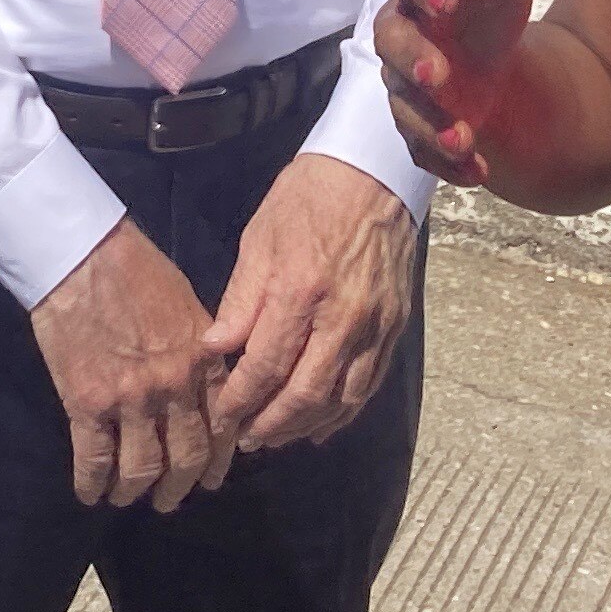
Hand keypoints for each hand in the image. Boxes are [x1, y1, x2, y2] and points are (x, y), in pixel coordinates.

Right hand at [27, 219, 223, 512]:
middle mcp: (175, 387)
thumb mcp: (190, 306)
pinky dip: (92, 484)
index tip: (210, 479)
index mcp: (204, 360)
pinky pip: (94, 460)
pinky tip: (89, 493)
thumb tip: (210, 388)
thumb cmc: (136, 270)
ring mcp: (132, 398)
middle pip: (186, 458)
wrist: (81, 253)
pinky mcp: (88, 402)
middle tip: (168, 500)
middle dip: (178, 487)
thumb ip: (204, 351)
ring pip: (142, 468)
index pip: (223, 427)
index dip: (217, 462)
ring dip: (134, 491)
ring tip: (125, 498)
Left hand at [201, 154, 417, 453]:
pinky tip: (321, 424)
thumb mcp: (259, 239)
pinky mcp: (394, 328)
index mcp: (300, 291)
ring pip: (340, 400)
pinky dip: (343, 413)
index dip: (241, 399)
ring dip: (305, 427)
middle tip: (245, 439)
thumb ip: (240, 300)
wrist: (373, 172)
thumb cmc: (306, 199)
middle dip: (271, 425)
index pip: (265, 365)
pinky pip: (368, 385)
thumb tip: (215, 348)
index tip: (222, 415)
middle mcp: (342, 318)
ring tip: (276, 436)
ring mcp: (374, 326)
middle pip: (305, 395)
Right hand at [374, 0, 571, 184]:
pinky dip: (446, 161)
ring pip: (404, 103)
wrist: (489, 63)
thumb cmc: (490, 6)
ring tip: (465, 135)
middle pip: (390, 41)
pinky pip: (420, 148)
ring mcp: (408, 83)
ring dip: (430, 121)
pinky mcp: (419, 126)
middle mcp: (405, 32)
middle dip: (412, 59)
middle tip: (440, 75)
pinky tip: (478, 169)